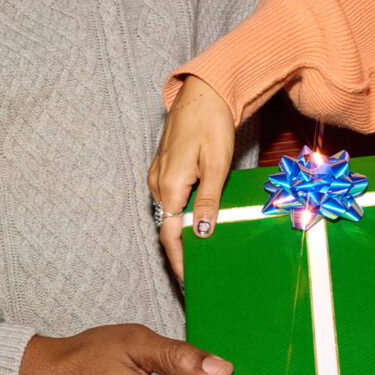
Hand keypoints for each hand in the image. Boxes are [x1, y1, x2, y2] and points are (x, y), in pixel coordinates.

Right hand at [149, 77, 237, 278]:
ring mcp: (159, 174)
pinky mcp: (164, 167)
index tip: (188, 281)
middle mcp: (158, 182)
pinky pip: (171, 198)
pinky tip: (198, 220)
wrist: (203, 92)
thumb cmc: (212, 123)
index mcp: (170, 185)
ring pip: (170, 212)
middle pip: (168, 226)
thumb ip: (208, 200)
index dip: (179, 260)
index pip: (170, 234)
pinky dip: (182, 213)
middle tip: (201, 271)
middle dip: (182, 250)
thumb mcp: (216, 164)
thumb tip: (201, 233)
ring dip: (183, 232)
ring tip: (203, 251)